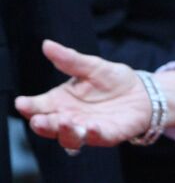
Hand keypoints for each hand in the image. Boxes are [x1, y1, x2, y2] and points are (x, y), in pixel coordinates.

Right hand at [15, 41, 149, 149]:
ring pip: (69, 137)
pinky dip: (92, 134)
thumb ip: (70, 60)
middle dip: (43, 124)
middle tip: (38, 119)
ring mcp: (86, 129)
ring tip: (64, 121)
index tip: (22, 102)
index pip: (38, 106)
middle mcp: (68, 118)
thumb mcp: (92, 66)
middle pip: (49, 125)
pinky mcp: (107, 135)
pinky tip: (90, 127)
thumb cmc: (113, 81)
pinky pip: (97, 138)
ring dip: (64, 131)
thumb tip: (47, 44)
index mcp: (60, 102)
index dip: (28, 106)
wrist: (143, 93)